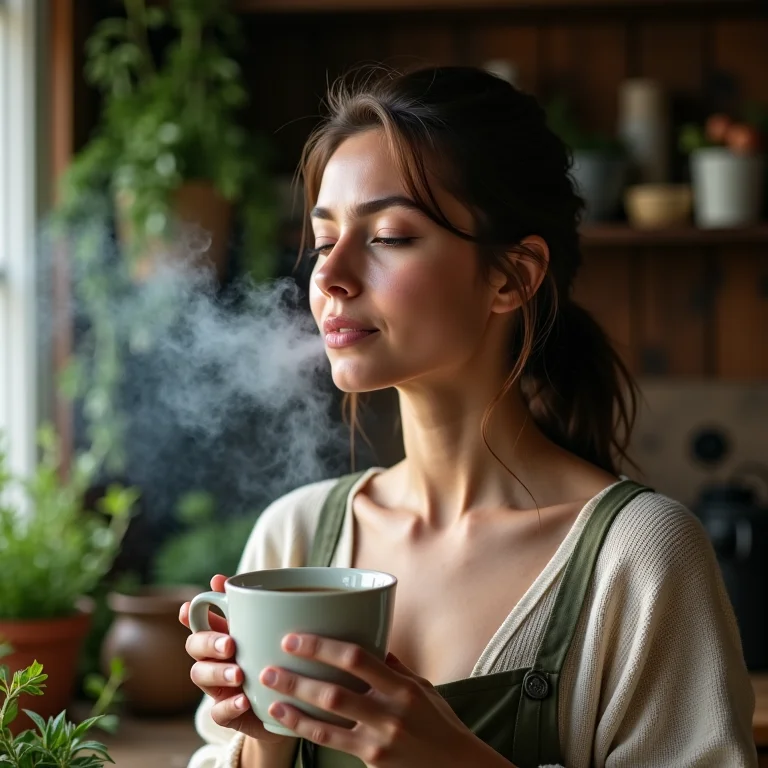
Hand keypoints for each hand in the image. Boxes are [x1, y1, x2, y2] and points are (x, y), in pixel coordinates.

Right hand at [179, 574, 288, 745]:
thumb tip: (231, 580)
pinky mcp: (228, 714)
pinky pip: (219, 712)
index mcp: (224, 635)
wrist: (294, 704)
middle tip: (230, 644)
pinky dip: (229, 706)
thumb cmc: (278, 660)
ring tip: (239, 674)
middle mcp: (215, 659)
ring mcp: (218, 687)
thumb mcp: (271, 632)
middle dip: (208, 642)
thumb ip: (255, 608)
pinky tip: (244, 699)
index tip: (189, 606)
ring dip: (217, 673)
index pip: (199, 621)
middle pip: (195, 646)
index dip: (190, 614)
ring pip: (200, 676)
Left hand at [258, 634, 488, 767]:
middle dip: (298, 676)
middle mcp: (390, 713)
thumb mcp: (422, 686)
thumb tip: (369, 638)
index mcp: (402, 687)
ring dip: (294, 701)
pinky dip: (303, 726)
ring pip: (327, 718)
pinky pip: (330, 741)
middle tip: (269, 664)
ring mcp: (379, 739)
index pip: (357, 659)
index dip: (322, 647)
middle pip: (335, 691)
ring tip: (268, 687)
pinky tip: (283, 716)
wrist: (457, 767)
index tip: (294, 638)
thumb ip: (392, 666)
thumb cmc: (439, 722)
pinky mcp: (371, 760)